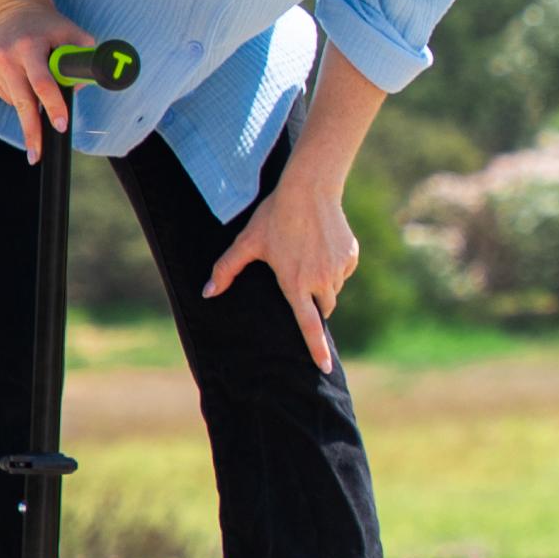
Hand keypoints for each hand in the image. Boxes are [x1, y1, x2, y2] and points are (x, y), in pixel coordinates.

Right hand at [0, 0, 96, 163]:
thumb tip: (78, 90)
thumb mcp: (74, 34)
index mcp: (30, 46)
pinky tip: (25, 80)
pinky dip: (21, 96)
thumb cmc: (52, 27)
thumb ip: (84, 60)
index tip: (61, 125)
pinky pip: (8, 95)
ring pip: (15, 101)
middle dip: (32, 130)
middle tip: (38, 154)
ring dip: (31, 108)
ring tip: (42, 96)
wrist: (15, 10)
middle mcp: (7, 56)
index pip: (43, 81)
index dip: (53, 105)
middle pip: (22, 101)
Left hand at [204, 170, 358, 369]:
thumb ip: (227, 269)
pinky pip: (343, 271)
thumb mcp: (248, 242)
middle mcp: (320, 280)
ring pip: (333, 289)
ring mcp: (338, 268)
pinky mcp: (351, 255)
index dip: (316, 349)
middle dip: (314, 304)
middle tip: (300, 284)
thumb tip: (207, 292)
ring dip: (323, 284)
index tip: (324, 368)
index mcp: (296, 284)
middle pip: (323, 308)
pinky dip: (334, 266)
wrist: (309, 189)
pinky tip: (321, 246)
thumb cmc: (274, 216)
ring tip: (308, 257)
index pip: (308, 325)